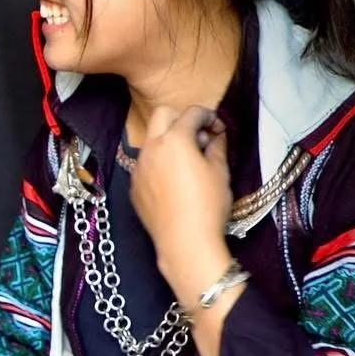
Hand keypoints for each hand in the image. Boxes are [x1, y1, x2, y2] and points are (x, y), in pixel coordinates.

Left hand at [129, 105, 233, 299]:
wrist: (184, 243)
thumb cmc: (207, 205)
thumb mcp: (220, 171)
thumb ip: (217, 145)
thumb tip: (215, 135)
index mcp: (173, 140)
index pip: (191, 112)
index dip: (209, 116)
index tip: (218, 129)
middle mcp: (150, 149)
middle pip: (162, 115)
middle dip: (182, 119)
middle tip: (199, 137)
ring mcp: (138, 168)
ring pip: (151, 140)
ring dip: (168, 141)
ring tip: (188, 162)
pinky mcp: (134, 187)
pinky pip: (145, 164)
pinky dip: (159, 163)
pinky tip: (174, 182)